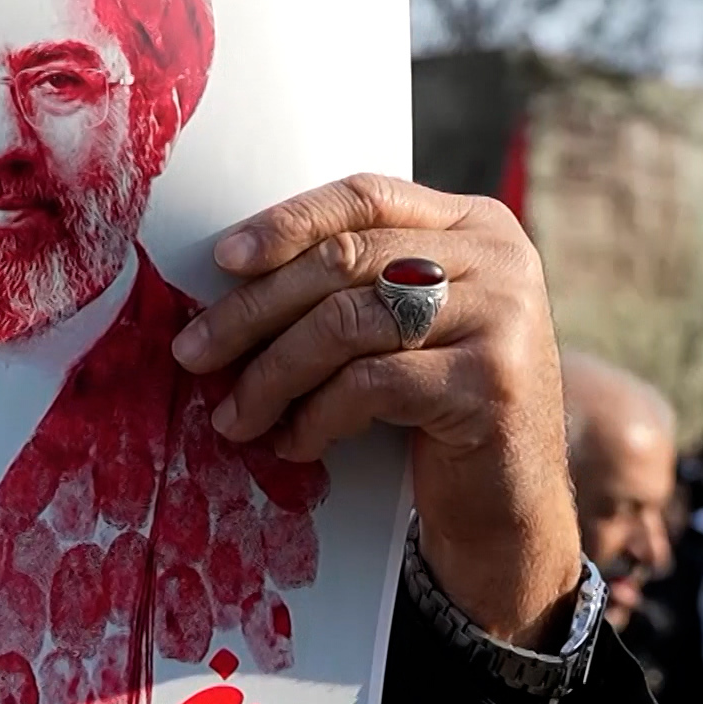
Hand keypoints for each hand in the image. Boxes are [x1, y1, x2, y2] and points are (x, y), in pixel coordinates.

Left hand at [169, 173, 577, 647]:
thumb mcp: (402, 327)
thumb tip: (228, 275)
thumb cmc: (434, 407)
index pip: (364, 197)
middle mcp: (498, 256)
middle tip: (192, 352)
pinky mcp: (490, 382)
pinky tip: (294, 443)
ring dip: (272, 375)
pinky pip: (370, 385)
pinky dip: (317, 415)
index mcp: (473, 224)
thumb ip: (350, 284)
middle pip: (343, 260)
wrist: (510, 506)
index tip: (221, 259)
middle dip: (252, 310)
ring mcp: (501, 317)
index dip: (287, 222)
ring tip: (234, 415)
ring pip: (346, 324)